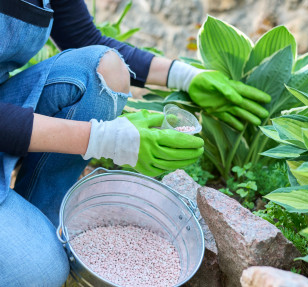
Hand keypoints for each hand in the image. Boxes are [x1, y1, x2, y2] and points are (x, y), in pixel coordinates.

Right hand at [83, 110, 203, 176]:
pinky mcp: (144, 170)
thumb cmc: (125, 127)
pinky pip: (163, 170)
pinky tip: (179, 163)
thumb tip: (175, 120)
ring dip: (185, 162)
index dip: (191, 142)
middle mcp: (152, 152)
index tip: (201, 142)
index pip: (178, 141)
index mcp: (153, 138)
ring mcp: (148, 163)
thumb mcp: (143, 118)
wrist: (107, 141)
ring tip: (194, 158)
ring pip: (172, 164)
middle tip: (201, 150)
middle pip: (178, 155)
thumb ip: (160, 119)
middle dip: (192, 153)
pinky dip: (173, 166)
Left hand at [188, 71, 270, 130]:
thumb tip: (238, 99)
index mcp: (231, 87)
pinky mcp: (216, 111)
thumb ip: (226, 90)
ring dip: (247, 117)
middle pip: (245, 104)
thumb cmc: (203, 79)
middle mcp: (230, 97)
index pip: (247, 92)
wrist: (190, 84)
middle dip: (255, 109)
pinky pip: (227, 118)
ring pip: (238, 112)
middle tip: (265, 115)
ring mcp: (224, 104)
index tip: (268, 99)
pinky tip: (241, 128)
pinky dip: (234, 123)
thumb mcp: (214, 82)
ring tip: (257, 123)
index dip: (257, 95)